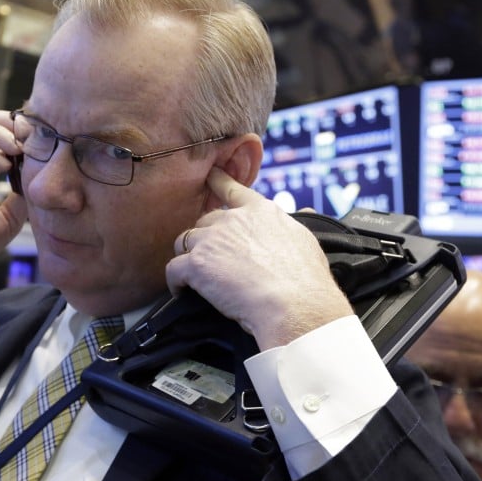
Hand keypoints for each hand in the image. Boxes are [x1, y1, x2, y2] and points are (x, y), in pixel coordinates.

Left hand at [165, 167, 353, 350]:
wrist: (294, 304)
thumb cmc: (307, 280)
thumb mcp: (308, 241)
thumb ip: (300, 223)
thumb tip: (307, 213)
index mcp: (261, 211)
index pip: (233, 189)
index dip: (219, 182)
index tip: (210, 176)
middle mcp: (233, 219)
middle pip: (204, 221)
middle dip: (205, 239)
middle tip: (212, 261)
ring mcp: (212, 240)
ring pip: (184, 241)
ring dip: (188, 257)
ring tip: (195, 278)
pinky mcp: (196, 264)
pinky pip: (173, 269)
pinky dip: (175, 282)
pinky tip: (182, 292)